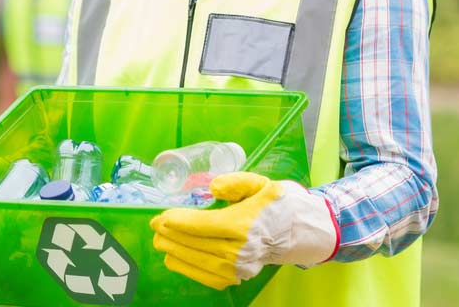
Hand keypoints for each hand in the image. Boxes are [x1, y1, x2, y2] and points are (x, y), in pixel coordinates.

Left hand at [150, 172, 336, 289]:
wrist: (304, 233)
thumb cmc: (280, 204)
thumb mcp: (261, 183)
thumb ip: (235, 181)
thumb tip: (213, 187)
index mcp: (245, 224)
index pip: (203, 226)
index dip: (178, 222)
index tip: (160, 217)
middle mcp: (242, 250)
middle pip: (197, 245)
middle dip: (172, 237)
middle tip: (155, 227)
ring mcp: (242, 267)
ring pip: (200, 263)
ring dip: (176, 253)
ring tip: (161, 242)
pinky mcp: (241, 277)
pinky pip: (210, 277)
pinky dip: (189, 269)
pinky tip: (176, 259)